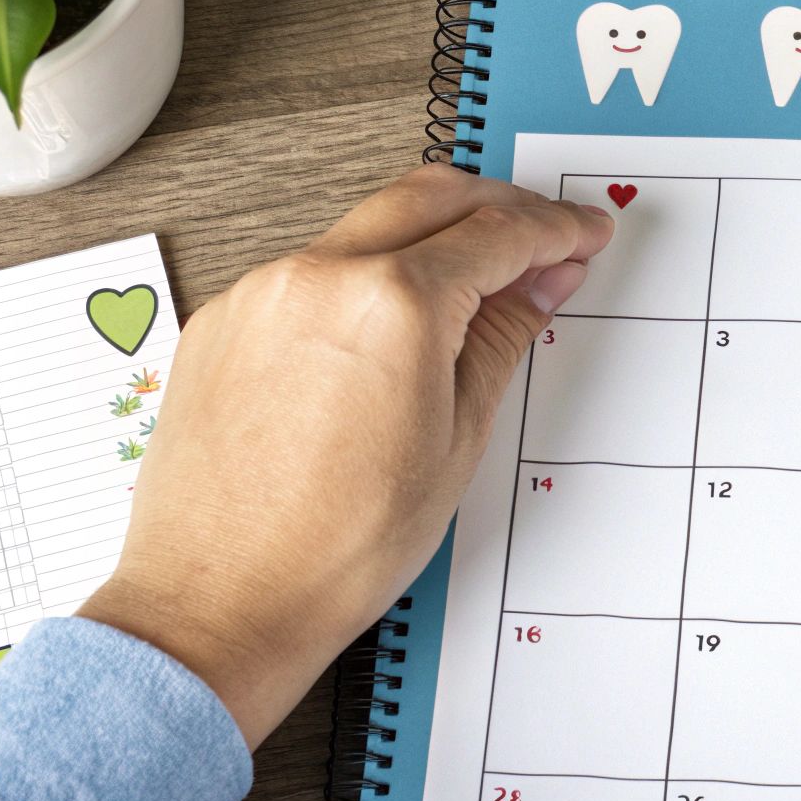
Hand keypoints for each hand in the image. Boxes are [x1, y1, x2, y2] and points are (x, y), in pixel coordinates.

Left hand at [78, 164, 613, 747]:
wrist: (220, 603)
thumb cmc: (333, 548)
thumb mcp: (457, 441)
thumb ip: (501, 341)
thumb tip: (536, 286)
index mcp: (392, 305)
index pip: (497, 233)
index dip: (554, 230)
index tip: (581, 235)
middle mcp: (317, 277)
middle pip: (429, 196)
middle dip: (497, 206)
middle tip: (541, 237)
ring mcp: (260, 293)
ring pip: (366, 227)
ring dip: (428, 238)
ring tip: (471, 291)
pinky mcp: (222, 320)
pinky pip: (310, 271)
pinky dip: (364, 277)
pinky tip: (389, 329)